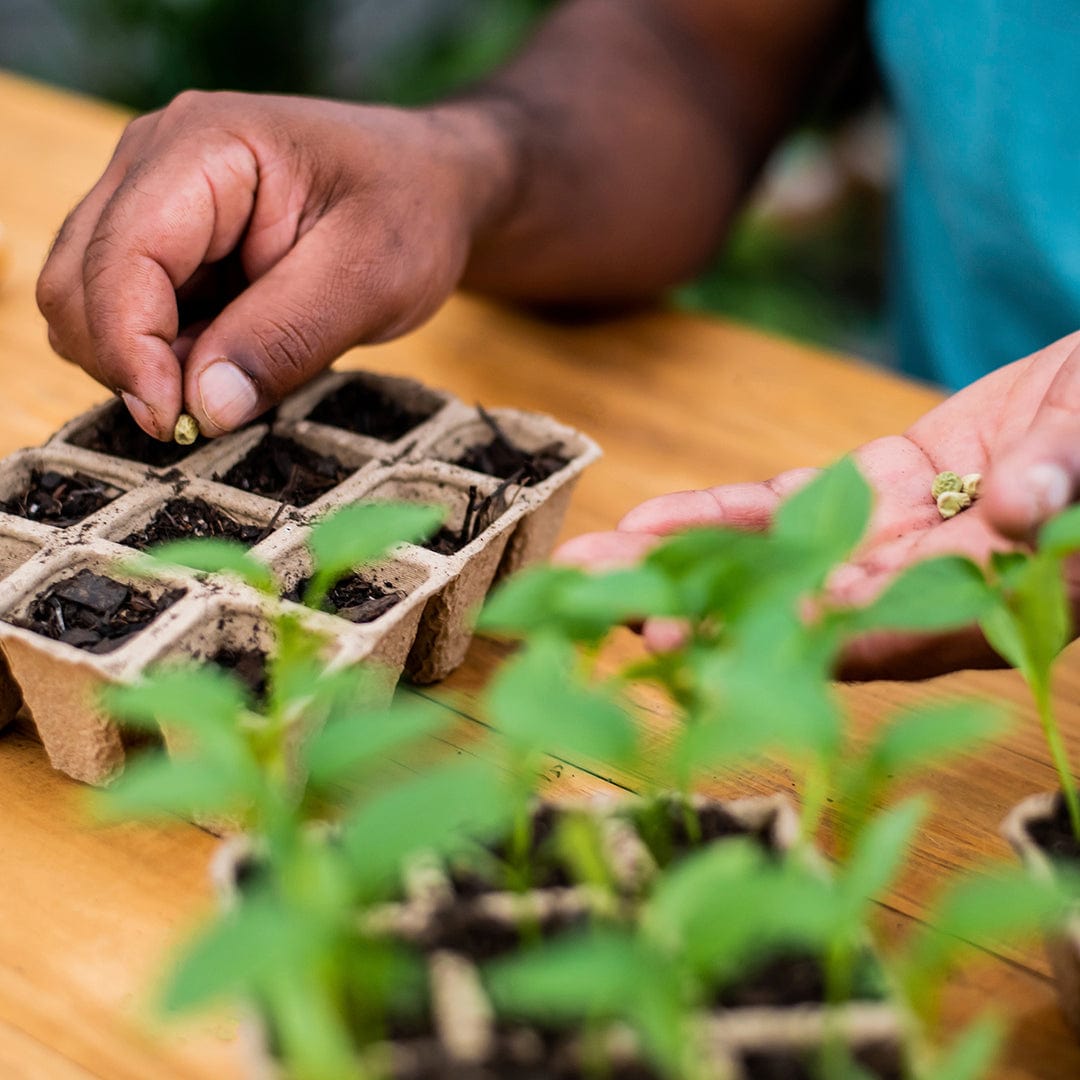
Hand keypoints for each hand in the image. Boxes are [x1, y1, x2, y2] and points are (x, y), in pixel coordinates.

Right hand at [37, 91, 509, 438]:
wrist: (429, 185)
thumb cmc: (408, 213)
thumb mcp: (369, 280)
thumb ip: (285, 340)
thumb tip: (203, 410)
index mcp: (203, 148)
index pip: (119, 259)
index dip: (131, 352)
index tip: (178, 422)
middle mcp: (153, 163)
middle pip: (78, 284)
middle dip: (130, 364)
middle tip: (213, 410)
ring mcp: (149, 200)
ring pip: (89, 305)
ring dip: (145, 364)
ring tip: (237, 374)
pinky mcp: (162, 241)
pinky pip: (127, 314)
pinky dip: (162, 357)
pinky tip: (228, 360)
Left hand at [556, 331, 1079, 679]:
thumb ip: (1070, 472)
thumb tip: (1025, 505)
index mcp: (1002, 600)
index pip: (883, 635)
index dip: (784, 646)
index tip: (694, 656)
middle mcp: (933, 586)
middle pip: (803, 610)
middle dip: (700, 614)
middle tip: (600, 614)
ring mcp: (899, 538)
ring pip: (778, 557)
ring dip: (685, 564)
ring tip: (594, 565)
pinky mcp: (882, 489)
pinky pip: (793, 504)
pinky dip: (726, 515)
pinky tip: (653, 521)